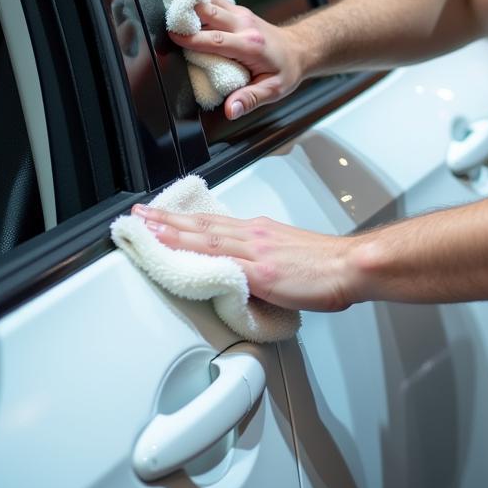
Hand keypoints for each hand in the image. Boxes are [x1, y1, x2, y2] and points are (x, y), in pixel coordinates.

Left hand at [131, 204, 351, 311]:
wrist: (350, 266)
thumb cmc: (327, 265)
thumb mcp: (289, 256)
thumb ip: (262, 261)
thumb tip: (243, 272)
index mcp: (260, 232)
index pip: (212, 222)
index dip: (182, 219)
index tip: (158, 216)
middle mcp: (254, 235)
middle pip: (202, 224)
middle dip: (166, 220)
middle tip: (137, 215)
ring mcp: (256, 252)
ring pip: (205, 237)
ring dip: (171, 231)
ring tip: (145, 228)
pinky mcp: (261, 272)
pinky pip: (221, 262)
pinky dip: (195, 254)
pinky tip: (179, 255)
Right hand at [168, 0, 304, 119]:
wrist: (300, 48)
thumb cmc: (286, 69)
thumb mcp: (274, 90)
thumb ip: (250, 99)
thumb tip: (230, 111)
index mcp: (250, 45)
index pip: (215, 40)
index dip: (191, 38)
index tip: (171, 38)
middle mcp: (244, 24)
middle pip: (208, 11)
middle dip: (184, 12)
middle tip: (161, 16)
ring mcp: (240, 14)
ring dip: (188, 0)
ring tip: (166, 3)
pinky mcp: (236, 10)